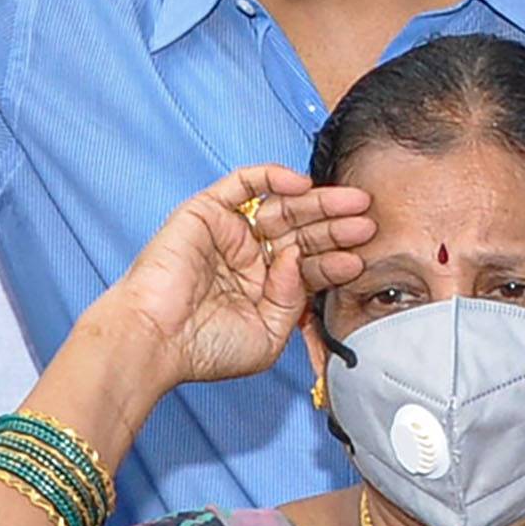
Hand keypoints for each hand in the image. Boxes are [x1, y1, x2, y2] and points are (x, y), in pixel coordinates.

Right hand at [87, 163, 369, 386]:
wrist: (155, 340)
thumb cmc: (204, 348)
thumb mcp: (267, 337)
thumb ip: (292, 300)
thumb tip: (297, 258)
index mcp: (263, 289)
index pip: (308, 266)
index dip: (335, 259)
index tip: (363, 259)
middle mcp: (248, 259)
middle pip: (302, 234)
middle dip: (336, 227)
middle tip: (368, 222)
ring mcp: (229, 234)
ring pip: (281, 208)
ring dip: (318, 203)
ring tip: (352, 203)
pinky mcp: (206, 212)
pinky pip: (244, 184)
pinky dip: (273, 177)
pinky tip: (302, 184)